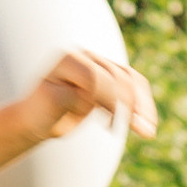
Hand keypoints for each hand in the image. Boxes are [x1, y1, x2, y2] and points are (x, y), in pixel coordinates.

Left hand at [27, 48, 155, 145]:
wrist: (38, 118)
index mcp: (68, 59)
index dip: (105, 98)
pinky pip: (135, 85)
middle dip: (129, 104)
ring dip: (143, 104)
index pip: (93, 76)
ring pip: (131, 79)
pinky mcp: (112, 77)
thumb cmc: (39, 112)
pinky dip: (143, 103)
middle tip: (139, 130)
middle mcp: (86, 56)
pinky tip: (146, 122)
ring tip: (148, 129)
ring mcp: (101, 64)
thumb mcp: (50, 105)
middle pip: (117, 76)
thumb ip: (70, 97)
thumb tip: (91, 98)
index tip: (109, 125)